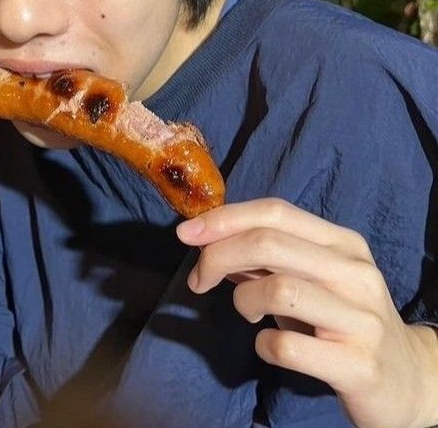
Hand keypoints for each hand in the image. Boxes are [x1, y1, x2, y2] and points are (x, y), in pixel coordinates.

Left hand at [176, 198, 437, 427]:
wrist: (407, 379)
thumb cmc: (342, 318)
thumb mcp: (310, 277)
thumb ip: (266, 256)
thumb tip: (208, 237)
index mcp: (342, 243)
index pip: (275, 211)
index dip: (223, 218)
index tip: (185, 234)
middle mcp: (356, 272)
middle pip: (269, 243)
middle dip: (217, 256)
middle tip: (198, 280)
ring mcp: (362, 319)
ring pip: (277, 289)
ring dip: (243, 300)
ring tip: (248, 312)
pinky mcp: (359, 365)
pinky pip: (286, 347)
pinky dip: (262, 345)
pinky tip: (269, 346)